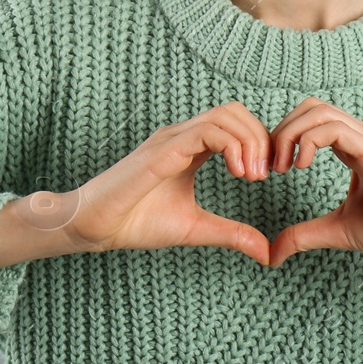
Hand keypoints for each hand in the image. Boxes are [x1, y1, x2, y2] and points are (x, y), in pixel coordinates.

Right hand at [49, 101, 274, 265]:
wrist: (94, 226)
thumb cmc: (136, 222)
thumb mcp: (196, 228)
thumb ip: (232, 234)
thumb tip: (268, 252)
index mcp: (190, 147)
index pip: (235, 123)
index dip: (259, 141)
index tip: (268, 175)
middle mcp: (181, 136)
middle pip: (234, 111)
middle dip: (260, 137)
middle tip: (265, 174)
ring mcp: (171, 139)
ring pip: (224, 115)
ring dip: (249, 141)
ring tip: (252, 176)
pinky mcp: (162, 151)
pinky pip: (204, 132)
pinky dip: (231, 147)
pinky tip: (238, 173)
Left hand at [265, 97, 362, 268]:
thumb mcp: (338, 231)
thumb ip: (304, 235)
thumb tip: (271, 254)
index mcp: (355, 147)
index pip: (312, 119)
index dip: (284, 137)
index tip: (271, 170)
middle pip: (311, 106)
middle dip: (282, 130)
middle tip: (271, 167)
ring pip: (320, 111)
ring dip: (290, 134)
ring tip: (283, 168)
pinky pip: (335, 130)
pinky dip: (308, 141)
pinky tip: (302, 166)